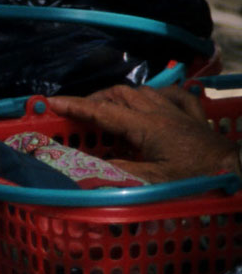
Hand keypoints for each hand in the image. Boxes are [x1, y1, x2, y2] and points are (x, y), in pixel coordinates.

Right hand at [46, 84, 236, 182]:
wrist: (237, 170)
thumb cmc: (197, 178)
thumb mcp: (156, 182)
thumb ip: (121, 173)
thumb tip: (90, 168)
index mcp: (146, 126)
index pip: (102, 112)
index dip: (74, 106)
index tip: (50, 102)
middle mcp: (159, 112)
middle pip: (119, 94)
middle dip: (94, 98)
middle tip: (78, 112)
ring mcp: (178, 111)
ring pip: (142, 91)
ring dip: (120, 96)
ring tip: (108, 106)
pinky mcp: (194, 116)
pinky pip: (174, 95)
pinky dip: (158, 94)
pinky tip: (154, 99)